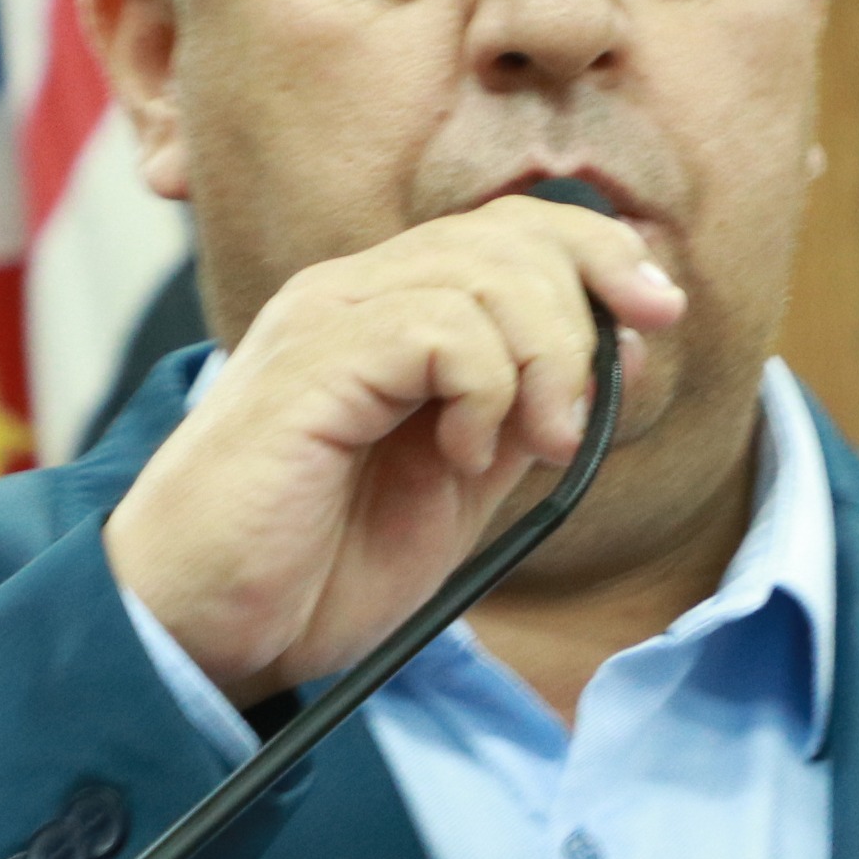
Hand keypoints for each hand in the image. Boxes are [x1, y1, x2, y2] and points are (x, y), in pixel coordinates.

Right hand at [102, 196, 687, 701]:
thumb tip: (617, 354)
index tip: (656, 318)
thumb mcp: (456, 487)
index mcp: (386, 311)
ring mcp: (327, 320)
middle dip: (586, 314)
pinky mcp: (311, 363)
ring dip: (542, 364)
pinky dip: (485, 390)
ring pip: (486, 274)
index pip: (513, 229)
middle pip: (513, 235)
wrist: (202, 628)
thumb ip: (522, 416)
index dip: (600, 257)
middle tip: (583, 415)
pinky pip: (440, 328)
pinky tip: (464, 455)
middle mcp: (353, 294)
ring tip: (526, 448)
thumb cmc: (310, 568)